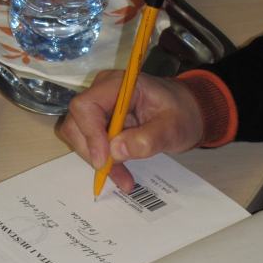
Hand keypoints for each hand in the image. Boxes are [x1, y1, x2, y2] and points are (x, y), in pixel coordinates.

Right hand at [60, 70, 202, 191]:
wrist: (185, 113)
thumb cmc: (181, 114)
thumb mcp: (172, 129)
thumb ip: (147, 139)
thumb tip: (116, 151)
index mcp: (120, 85)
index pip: (86, 105)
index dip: (90, 134)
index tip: (104, 160)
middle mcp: (102, 92)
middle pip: (76, 123)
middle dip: (91, 151)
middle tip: (113, 171)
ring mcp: (99, 107)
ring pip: (79, 136)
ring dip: (98, 161)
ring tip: (123, 178)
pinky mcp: (99, 122)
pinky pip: (90, 145)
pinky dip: (104, 163)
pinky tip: (121, 175)